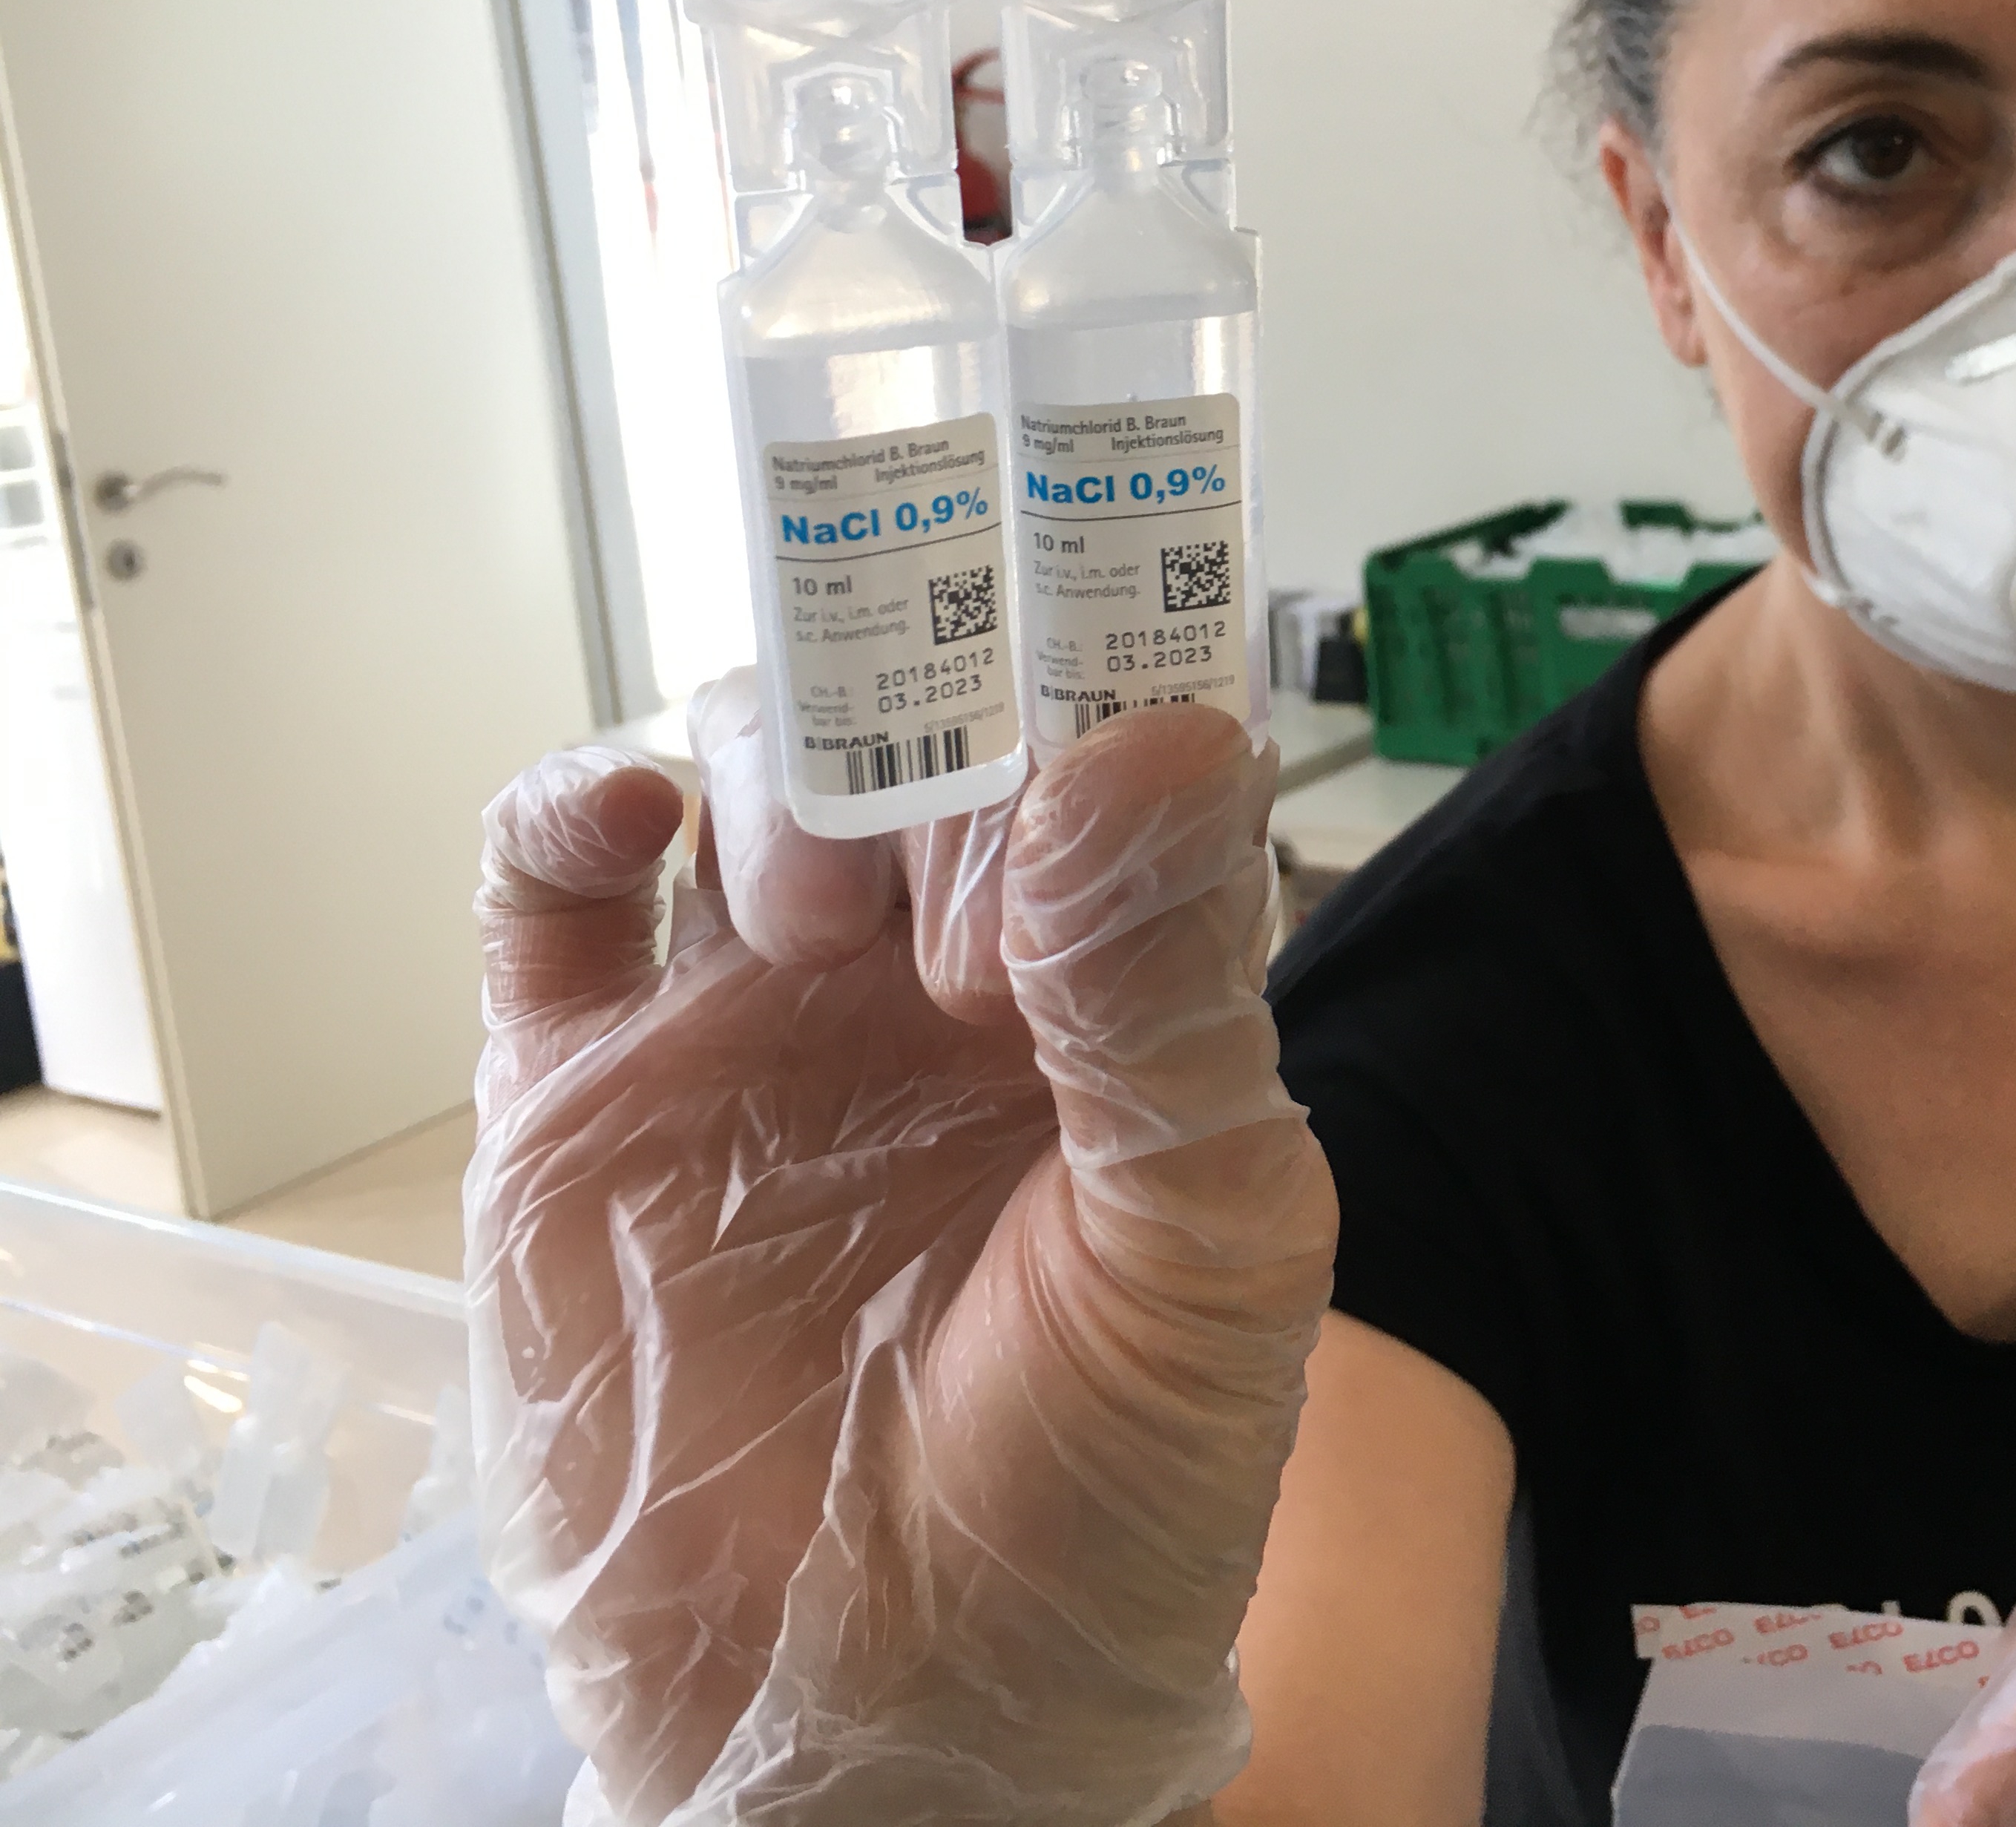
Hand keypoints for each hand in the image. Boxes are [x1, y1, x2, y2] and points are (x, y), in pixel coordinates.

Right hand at [467, 674, 1333, 1826]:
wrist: (897, 1719)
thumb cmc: (1099, 1508)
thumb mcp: (1201, 1251)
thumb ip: (1172, 997)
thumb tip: (1160, 739)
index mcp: (1103, 997)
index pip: (1106, 760)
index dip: (1097, 660)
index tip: (1090, 565)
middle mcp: (930, 986)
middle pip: (916, 731)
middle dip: (932, 712)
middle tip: (954, 811)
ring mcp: (754, 1026)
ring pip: (749, 773)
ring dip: (787, 770)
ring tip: (840, 920)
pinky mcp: (590, 1097)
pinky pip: (553, 896)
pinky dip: (572, 808)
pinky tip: (634, 817)